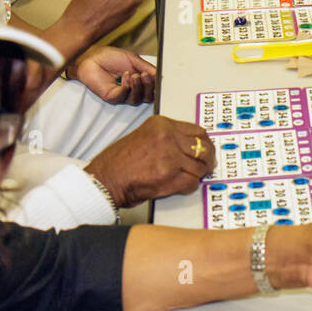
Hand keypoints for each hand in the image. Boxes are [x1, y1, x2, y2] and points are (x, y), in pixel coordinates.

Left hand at [70, 46, 156, 104]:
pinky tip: (125, 76)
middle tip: (146, 76)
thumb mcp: (133, 59)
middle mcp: (132, 91)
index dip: (156, 85)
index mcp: (139, 82)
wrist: (91, 57)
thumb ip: (147, 67)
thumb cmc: (110, 57)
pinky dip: (127, 87)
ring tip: (134, 75)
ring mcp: (122, 95)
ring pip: (137, 100)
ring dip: (138, 87)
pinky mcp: (112, 97)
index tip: (157, 75)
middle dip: (149, 87)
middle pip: (148, 98)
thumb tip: (160, 75)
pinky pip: (123, 97)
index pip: (153, 89)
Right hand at [85, 115, 215, 207]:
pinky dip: (189, 186)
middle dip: (207, 160)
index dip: (205, 144)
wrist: (104, 180)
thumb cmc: (119, 162)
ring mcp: (169, 156)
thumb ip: (168, 138)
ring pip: (200, 166)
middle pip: (203, 148)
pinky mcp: (169, 176)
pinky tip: (180, 185)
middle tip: (206, 167)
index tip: (206, 150)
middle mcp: (167, 136)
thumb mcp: (145, 136)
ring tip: (188, 177)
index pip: (198, 131)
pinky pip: (192, 182)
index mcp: (161, 124)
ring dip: (197, 175)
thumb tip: (193, 146)